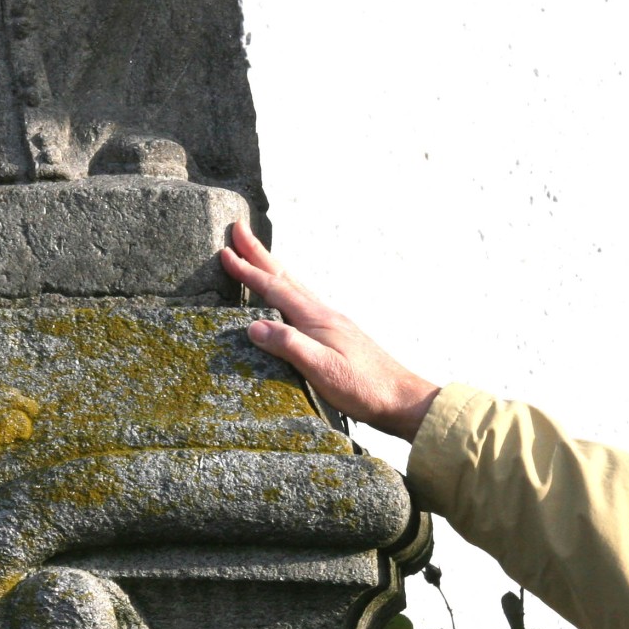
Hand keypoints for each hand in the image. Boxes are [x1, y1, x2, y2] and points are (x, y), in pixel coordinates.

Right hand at [220, 222, 440, 440]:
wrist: (401, 398)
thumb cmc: (363, 388)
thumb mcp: (322, 370)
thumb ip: (289, 345)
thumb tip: (254, 325)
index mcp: (317, 319)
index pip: (275, 288)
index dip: (249, 272)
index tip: (226, 253)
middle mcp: (324, 314)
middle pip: (286, 277)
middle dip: (260, 254)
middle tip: (239, 229)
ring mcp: (332, 323)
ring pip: (296, 286)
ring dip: (273, 268)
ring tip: (257, 255)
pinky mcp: (338, 335)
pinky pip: (304, 302)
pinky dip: (287, 289)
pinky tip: (288, 297)